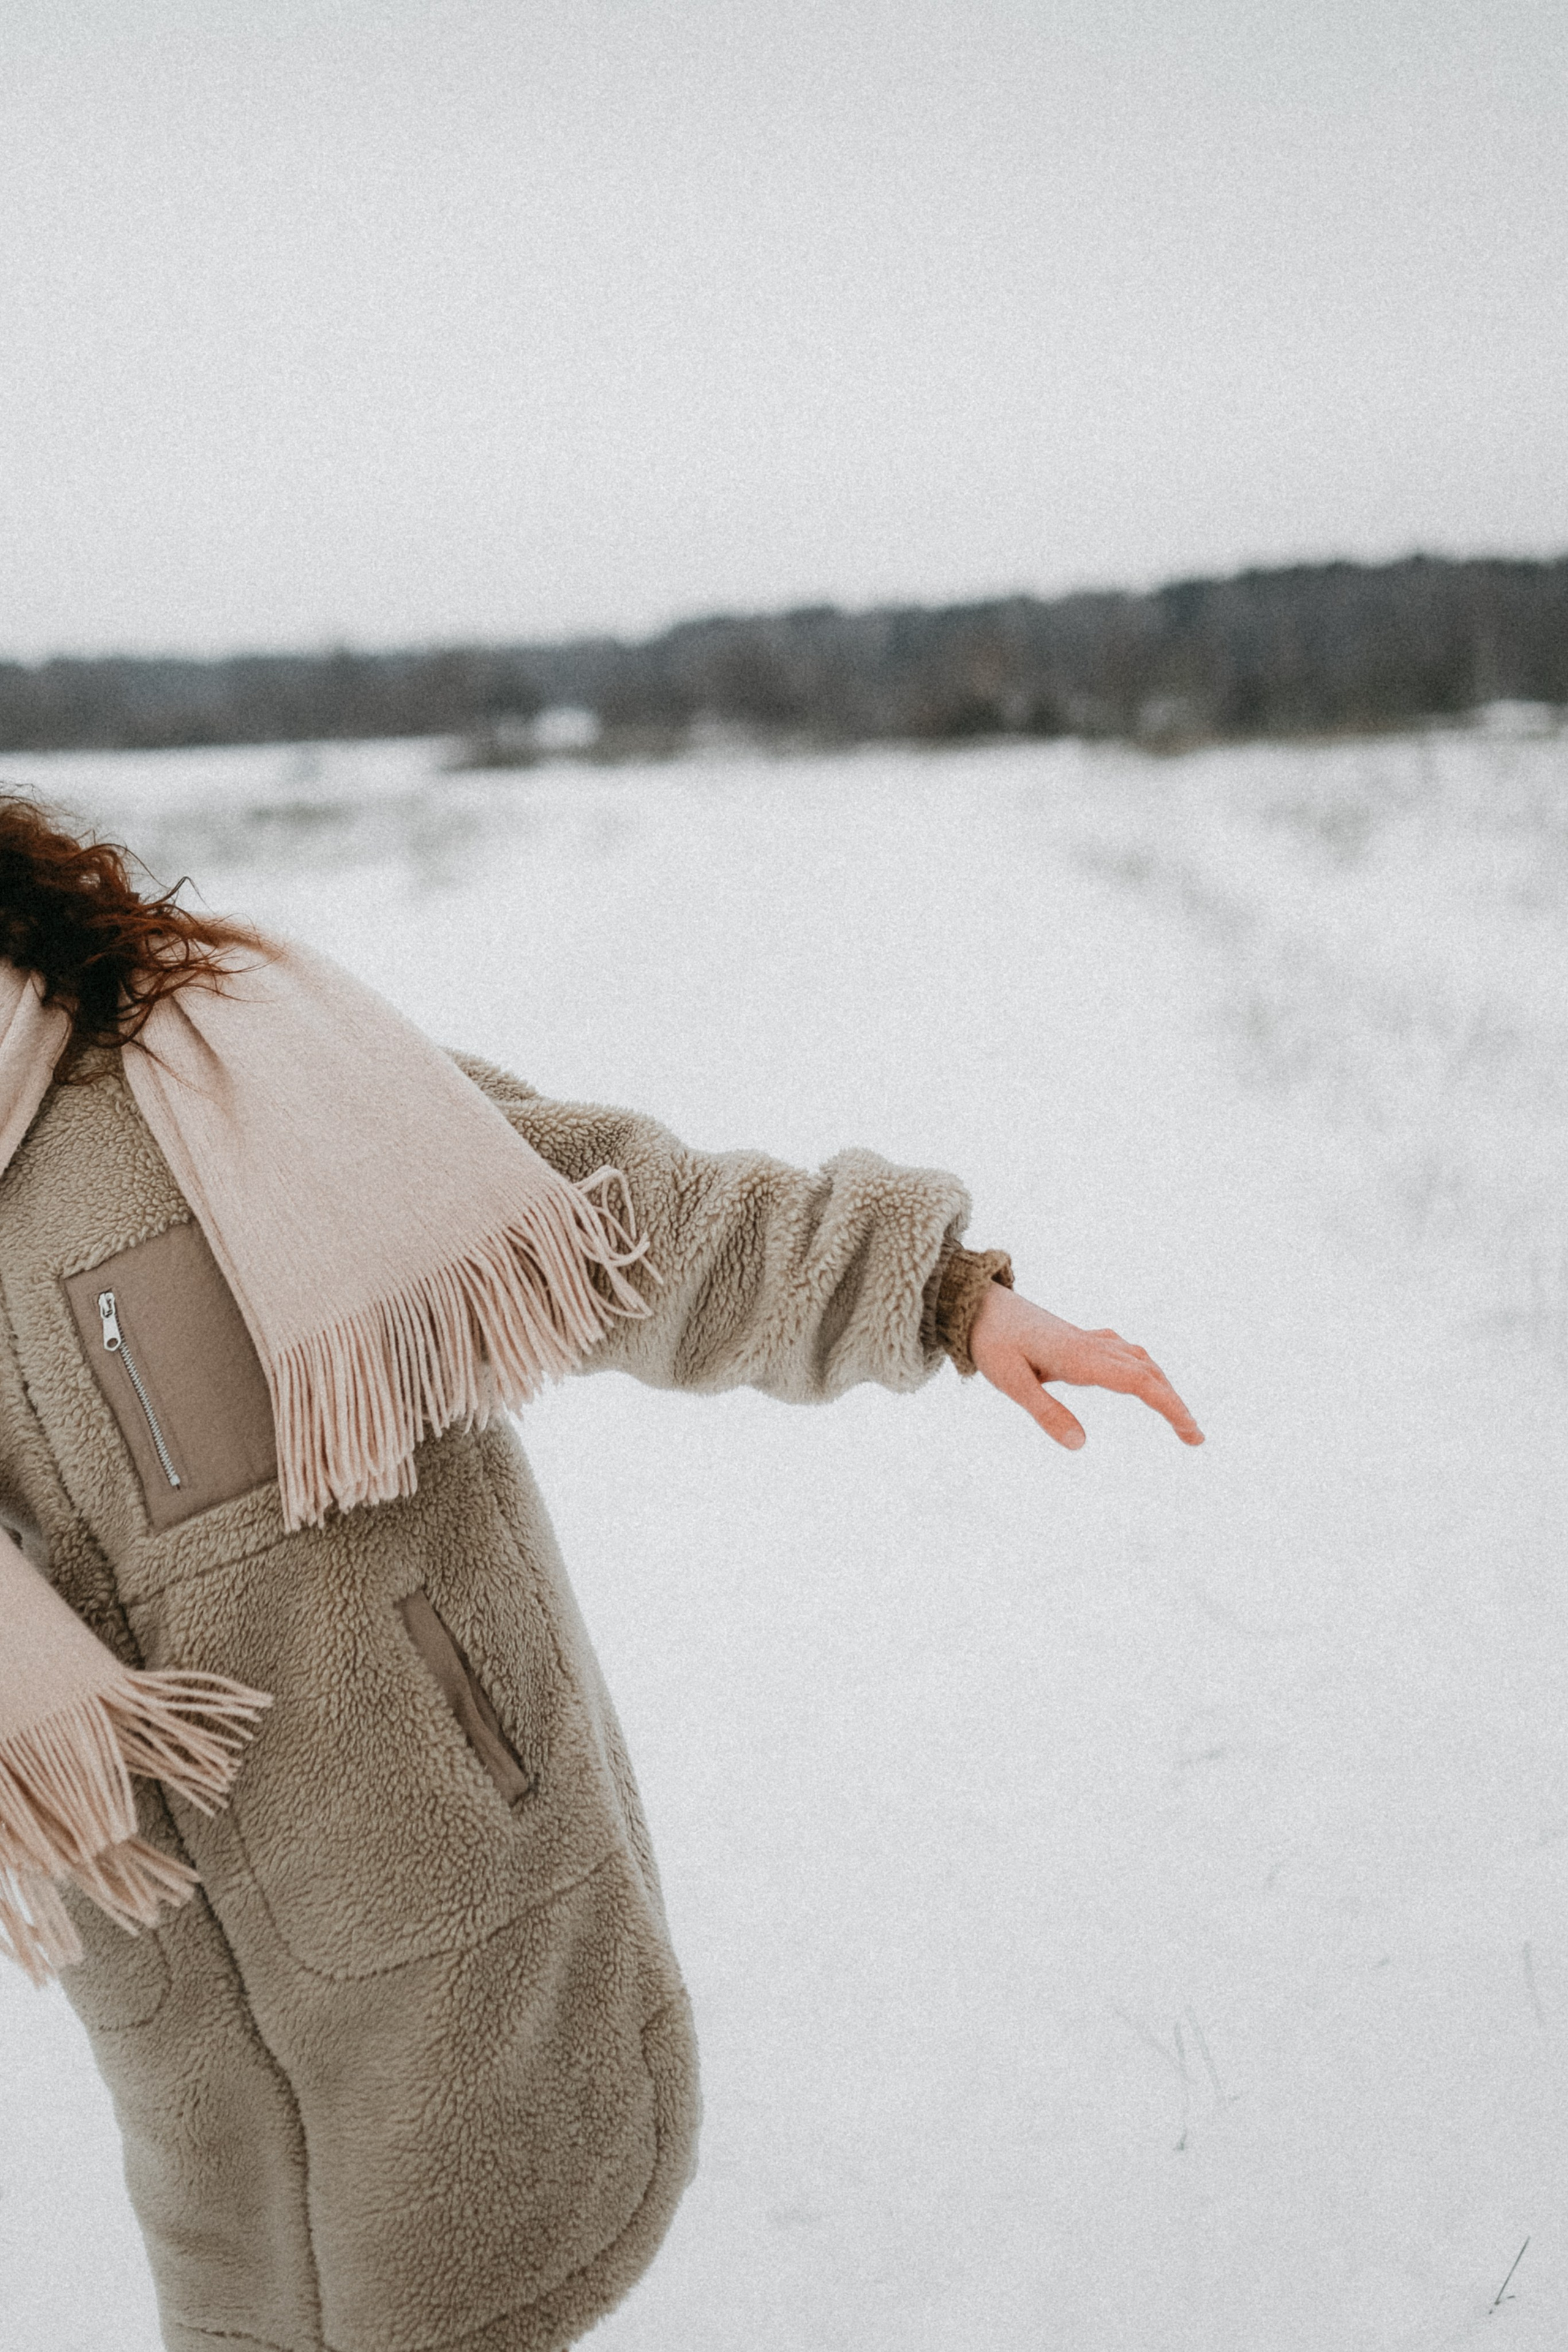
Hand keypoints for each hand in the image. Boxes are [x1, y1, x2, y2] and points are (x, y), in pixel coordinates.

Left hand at [968, 1284, 1203, 1450]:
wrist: (975, 1302)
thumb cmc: (990, 1341)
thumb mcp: (1010, 1381)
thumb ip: (1045, 1412)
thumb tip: (1081, 1445)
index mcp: (1080, 1357)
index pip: (1139, 1382)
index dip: (1170, 1406)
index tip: (1191, 1432)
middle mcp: (1090, 1346)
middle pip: (1147, 1373)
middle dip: (1175, 1404)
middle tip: (1195, 1438)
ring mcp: (1085, 1340)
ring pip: (1138, 1360)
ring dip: (1161, 1384)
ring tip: (1177, 1414)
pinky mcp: (1076, 1338)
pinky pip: (1120, 1351)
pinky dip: (1141, 1367)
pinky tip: (1139, 1374)